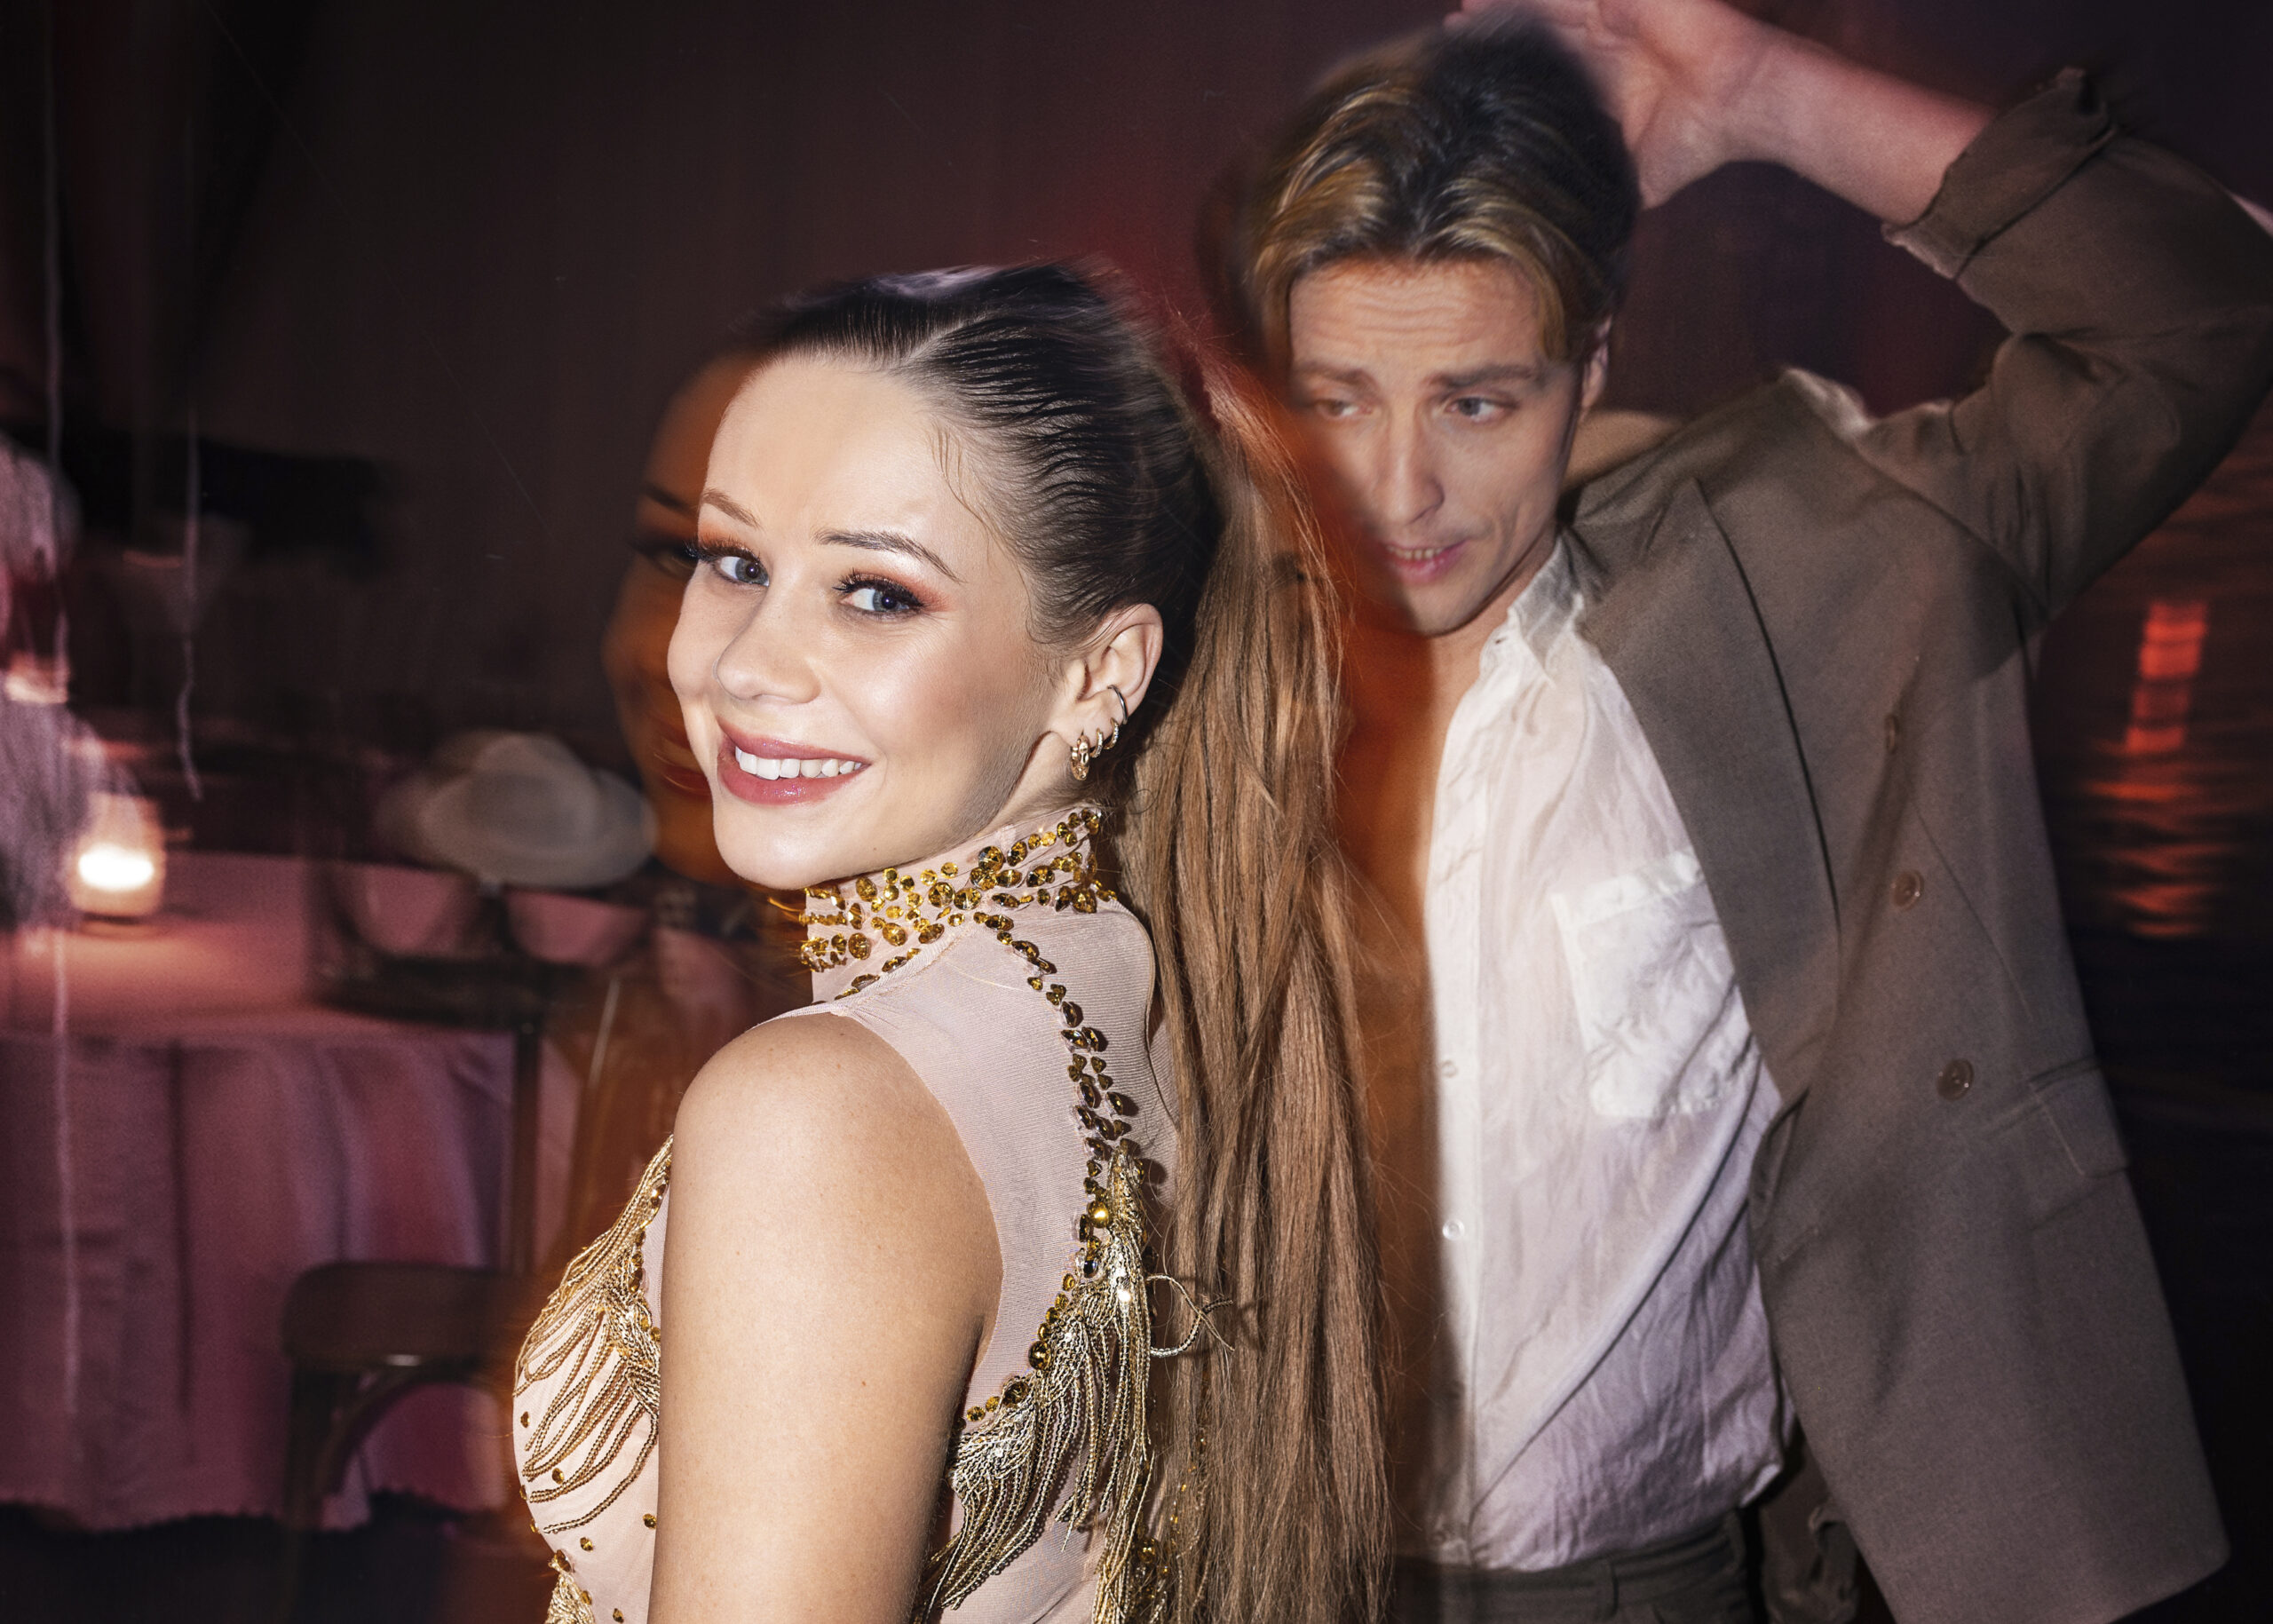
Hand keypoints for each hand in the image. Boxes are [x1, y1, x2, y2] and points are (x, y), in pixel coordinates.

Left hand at [1456, 0, 1990, 222]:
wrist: (1739, 102)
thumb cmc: (1693, 143)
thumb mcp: (1631, 182)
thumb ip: (1597, 200)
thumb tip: (1567, 257)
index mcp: (1595, 86)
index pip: (1534, 78)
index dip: (1499, 83)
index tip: (1459, 94)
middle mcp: (1597, 51)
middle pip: (1527, 39)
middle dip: (1489, 41)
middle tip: (1449, 47)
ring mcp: (1608, 19)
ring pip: (1539, 11)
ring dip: (1500, 12)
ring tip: (1461, 18)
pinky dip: (1528, 1)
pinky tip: (1492, 4)